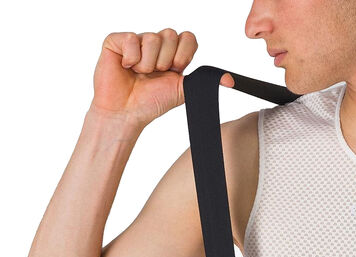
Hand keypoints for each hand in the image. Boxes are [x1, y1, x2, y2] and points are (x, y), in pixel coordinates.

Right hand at [89, 29, 233, 127]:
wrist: (127, 114)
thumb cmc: (152, 103)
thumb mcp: (183, 91)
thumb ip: (204, 82)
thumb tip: (230, 81)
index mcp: (172, 54)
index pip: (188, 37)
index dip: (184, 53)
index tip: (177, 70)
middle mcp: (156, 45)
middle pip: (171, 34)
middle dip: (166, 60)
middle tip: (156, 75)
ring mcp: (136, 41)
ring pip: (152, 38)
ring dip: (148, 63)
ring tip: (140, 74)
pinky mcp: (116, 41)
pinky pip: (131, 38)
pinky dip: (132, 58)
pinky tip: (127, 68)